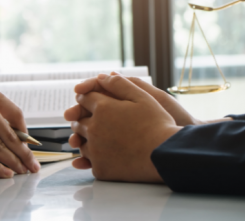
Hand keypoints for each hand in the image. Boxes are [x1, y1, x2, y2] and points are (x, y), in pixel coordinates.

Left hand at [64, 73, 180, 182]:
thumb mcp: (143, 97)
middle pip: (78, 121)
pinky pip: (89, 161)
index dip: (86, 97)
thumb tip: (102, 76)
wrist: (166, 155)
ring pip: (81, 142)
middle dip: (81, 118)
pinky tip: (101, 154)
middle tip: (86, 118)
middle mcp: (93, 129)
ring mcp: (95, 150)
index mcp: (102, 108)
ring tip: (94, 137)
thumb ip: (120, 84)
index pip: (84, 98)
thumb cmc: (158, 124)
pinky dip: (92, 157)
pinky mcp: (100, 168)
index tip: (89, 99)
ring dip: (84, 138)